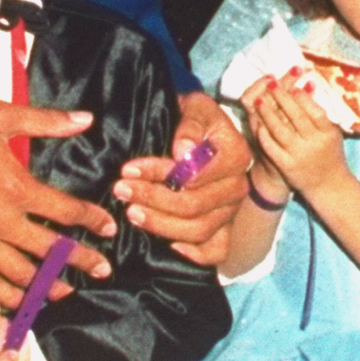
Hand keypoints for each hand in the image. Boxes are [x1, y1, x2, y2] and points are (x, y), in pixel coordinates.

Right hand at [0, 92, 116, 309]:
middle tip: (101, 271)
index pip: (66, 212)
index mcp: (15, 188)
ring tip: (62, 294)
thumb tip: (85, 119)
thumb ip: (46, 122)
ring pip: (14, 275)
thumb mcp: (1, 115)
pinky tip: (12, 299)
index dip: (92, 221)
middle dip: (79, 262)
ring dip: (42, 287)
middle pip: (47, 251)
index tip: (108, 228)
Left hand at [114, 90, 251, 265]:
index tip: (129, 169)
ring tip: (131, 213)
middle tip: (121, 191)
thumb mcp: (196, 106)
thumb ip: (190, 124)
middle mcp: (237, 187)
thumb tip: (182, 151)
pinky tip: (169, 245)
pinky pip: (215, 251)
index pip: (195, 175)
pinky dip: (194, 254)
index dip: (160, 174)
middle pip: (194, 206)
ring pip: (198, 230)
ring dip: (161, 225)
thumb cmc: (197, 119)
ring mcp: (231, 211)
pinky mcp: (224, 228)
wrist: (205, 134)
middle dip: (152, 199)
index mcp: (236, 155)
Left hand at [245, 75, 347, 199]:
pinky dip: (263, 133)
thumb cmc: (331, 154)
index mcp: (328, 133)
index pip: (315, 111)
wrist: (328, 185)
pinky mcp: (285, 165)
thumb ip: (321, 113)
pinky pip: (271, 146)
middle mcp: (313, 143)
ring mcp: (298, 154)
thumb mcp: (333, 133)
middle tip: (272, 84)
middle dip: (282, 97)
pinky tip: (257, 121)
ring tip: (261, 99)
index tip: (293, 86)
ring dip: (268, 112)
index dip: (303, 97)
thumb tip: (307, 85)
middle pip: (296, 116)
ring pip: (280, 129)